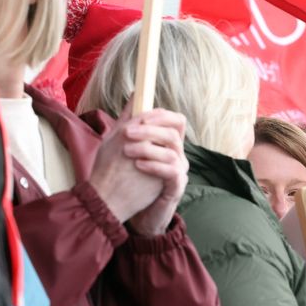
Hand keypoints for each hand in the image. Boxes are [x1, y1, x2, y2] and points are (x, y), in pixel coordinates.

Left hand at [89, 108, 185, 224]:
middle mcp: (178, 156)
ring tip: (127, 151)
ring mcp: (179, 172)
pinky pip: (172, 171)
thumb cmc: (129, 178)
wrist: (128, 210)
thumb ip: (132, 121)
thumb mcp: (126, 145)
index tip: (140, 116)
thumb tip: (134, 95)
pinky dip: (154, 165)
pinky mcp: (176, 187)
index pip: (176, 121)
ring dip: (147, 147)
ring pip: (172, 151)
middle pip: (174, 133)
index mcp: (168, 144)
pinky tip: (137, 165)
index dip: (161, 115)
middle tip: (126, 132)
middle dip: (150, 130)